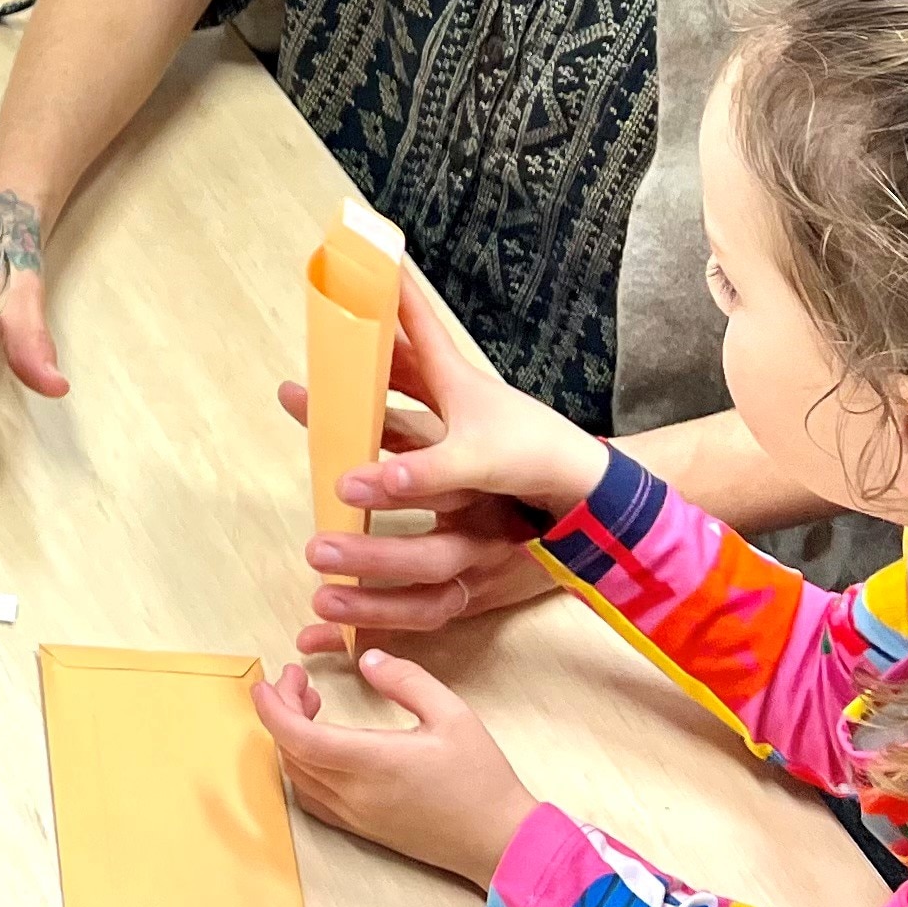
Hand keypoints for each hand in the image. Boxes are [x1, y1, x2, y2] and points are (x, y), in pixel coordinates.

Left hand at [254, 650, 541, 886]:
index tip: (270, 679)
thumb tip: (367, 659)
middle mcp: (354, 793)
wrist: (500, 842)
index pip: (297, 736)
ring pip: (298, 776)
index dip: (272, 707)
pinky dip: (303, 768)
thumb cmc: (482, 778)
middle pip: (290, 752)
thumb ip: (405, 680)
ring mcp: (355, 816)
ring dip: (291, 740)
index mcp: (372, 761)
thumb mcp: (452, 714)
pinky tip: (323, 747)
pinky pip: (313, 798)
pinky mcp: (362, 829)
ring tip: (312, 707)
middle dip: (281, 712)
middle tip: (298, 682)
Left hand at [278, 265, 602, 652]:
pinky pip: (427, 618)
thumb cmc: (515, 431)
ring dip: (372, 602)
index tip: (350, 480)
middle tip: (317, 548)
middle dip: (374, 552)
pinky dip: (378, 631)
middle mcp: (490, 517)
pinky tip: (328, 638)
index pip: (448, 470)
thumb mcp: (464, 382)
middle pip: (436, 547)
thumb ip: (415, 339)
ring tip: (318, 602)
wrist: (590, 492)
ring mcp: (487, 560)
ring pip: (431, 592)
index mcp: (487, 462)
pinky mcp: (479, 591)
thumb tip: (382, 268)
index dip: (405, 474)